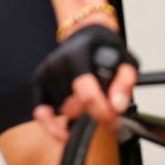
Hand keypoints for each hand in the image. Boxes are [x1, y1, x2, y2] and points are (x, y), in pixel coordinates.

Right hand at [33, 23, 137, 140]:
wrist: (84, 34)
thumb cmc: (104, 48)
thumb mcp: (125, 60)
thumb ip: (125, 83)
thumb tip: (116, 106)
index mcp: (77, 55)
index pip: (86, 93)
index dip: (101, 112)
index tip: (113, 121)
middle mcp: (56, 63)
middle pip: (73, 105)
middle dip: (91, 115)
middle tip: (107, 115)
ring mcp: (45, 72)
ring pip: (62, 110)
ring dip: (77, 114)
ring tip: (90, 103)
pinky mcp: (39, 80)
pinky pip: (40, 110)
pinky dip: (50, 123)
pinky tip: (63, 130)